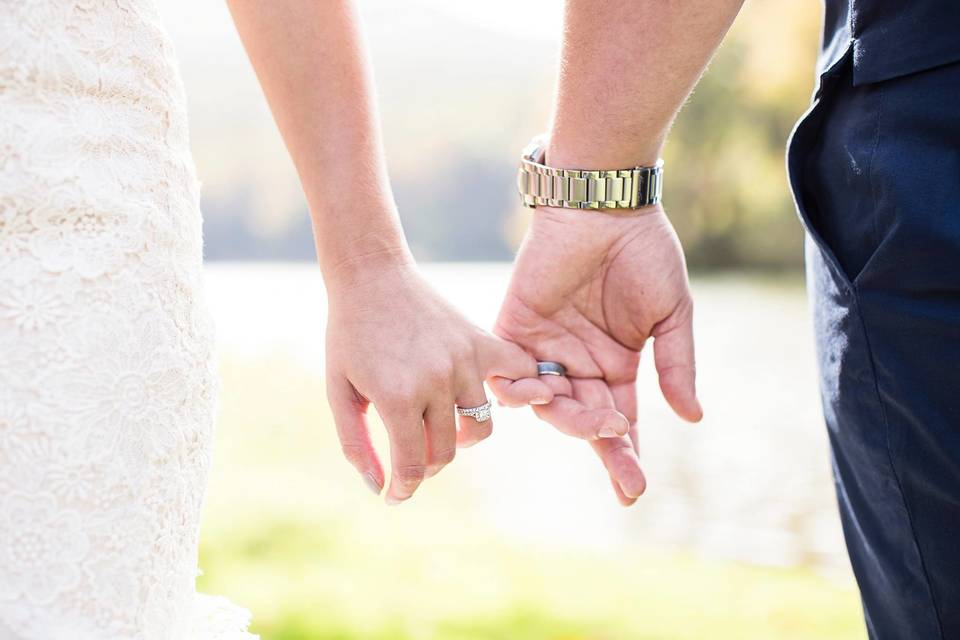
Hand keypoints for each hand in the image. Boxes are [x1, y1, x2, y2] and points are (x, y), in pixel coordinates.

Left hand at [325, 258, 553, 504]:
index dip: (402, 489)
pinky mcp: (479, 342)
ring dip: (458, 441)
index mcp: (398, 398)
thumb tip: (378, 487)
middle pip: (444, 452)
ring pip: (478, 428)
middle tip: (410, 459)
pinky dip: (514, 390)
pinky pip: (515, 374)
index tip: (394, 496)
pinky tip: (496, 397)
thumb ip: (356, 444)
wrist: (372, 277)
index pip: (413, 465)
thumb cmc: (349, 335)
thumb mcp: (338, 391)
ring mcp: (463, 361)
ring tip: (439, 431)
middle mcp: (437, 382)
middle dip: (425, 467)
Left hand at [493, 205, 701, 505]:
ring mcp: (545, 348)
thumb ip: (675, 364)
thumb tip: (691, 417)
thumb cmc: (643, 254)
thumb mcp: (671, 314)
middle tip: (616, 453)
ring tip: (585, 417)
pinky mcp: (514, 326)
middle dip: (598, 443)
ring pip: (547, 401)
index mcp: (616, 366)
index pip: (618, 422)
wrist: (604, 205)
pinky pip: (507, 369)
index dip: (624, 456)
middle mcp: (578, 364)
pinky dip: (514, 386)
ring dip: (562, 416)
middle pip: (582, 420)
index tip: (632, 490)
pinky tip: (530, 392)